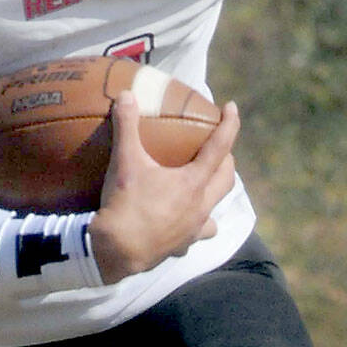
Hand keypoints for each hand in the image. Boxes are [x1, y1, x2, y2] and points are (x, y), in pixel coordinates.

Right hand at [89, 93, 239, 283]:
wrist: (115, 252)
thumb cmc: (125, 205)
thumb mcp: (124, 162)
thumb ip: (127, 126)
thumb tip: (127, 95)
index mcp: (193, 182)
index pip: (220, 147)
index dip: (229, 125)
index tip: (232, 108)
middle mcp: (201, 206)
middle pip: (226, 179)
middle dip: (226, 161)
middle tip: (217, 148)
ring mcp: (193, 230)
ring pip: (215, 210)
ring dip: (214, 194)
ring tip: (204, 187)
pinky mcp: (181, 247)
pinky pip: (196, 235)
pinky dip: (194, 226)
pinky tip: (183, 224)